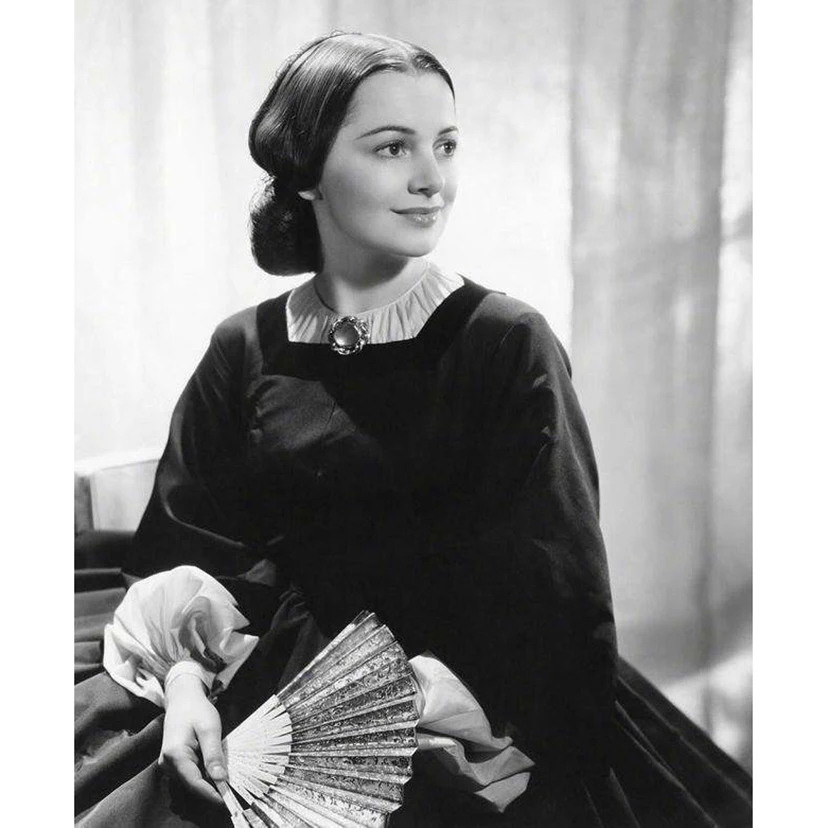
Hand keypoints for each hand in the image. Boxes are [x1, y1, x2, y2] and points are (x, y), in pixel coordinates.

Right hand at [159, 672, 225, 806]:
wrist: (182, 699)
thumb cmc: (197, 710)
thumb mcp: (210, 729)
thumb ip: (213, 754)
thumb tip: (220, 779)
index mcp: (174, 755)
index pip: (194, 783)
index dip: (212, 794)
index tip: (228, 800)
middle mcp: (167, 764)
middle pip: (192, 785)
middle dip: (212, 790)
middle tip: (233, 791)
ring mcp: (168, 765)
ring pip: (191, 782)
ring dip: (208, 783)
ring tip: (228, 781)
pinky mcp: (173, 763)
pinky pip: (189, 775)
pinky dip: (203, 776)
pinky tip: (216, 771)